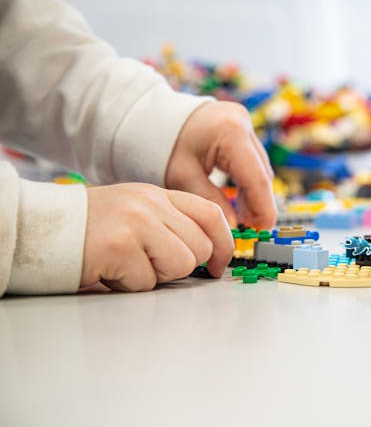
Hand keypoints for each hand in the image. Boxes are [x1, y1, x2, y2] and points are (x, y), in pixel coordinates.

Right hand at [81, 183, 233, 290]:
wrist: (38, 228)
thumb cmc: (88, 229)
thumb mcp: (135, 212)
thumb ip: (169, 224)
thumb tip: (208, 255)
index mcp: (158, 195)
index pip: (211, 214)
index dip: (224, 245)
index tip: (218, 267)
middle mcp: (150, 203)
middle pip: (201, 246)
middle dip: (181, 267)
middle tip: (148, 265)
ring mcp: (135, 222)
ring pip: (181, 264)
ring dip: (156, 276)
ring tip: (128, 265)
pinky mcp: (118, 246)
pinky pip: (147, 281)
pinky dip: (129, 285)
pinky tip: (109, 270)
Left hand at [165, 101, 275, 228]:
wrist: (151, 116)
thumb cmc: (162, 144)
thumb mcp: (183, 177)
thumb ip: (211, 202)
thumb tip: (233, 227)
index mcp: (231, 133)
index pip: (257, 179)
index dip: (263, 209)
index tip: (261, 230)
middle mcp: (243, 124)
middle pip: (262, 173)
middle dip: (258, 203)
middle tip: (249, 228)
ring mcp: (244, 123)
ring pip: (259, 167)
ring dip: (254, 193)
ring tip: (242, 217)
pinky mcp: (241, 126)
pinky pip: (252, 160)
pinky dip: (248, 180)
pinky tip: (239, 199)